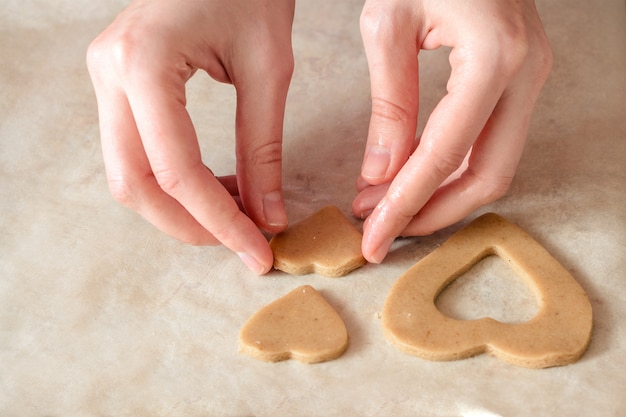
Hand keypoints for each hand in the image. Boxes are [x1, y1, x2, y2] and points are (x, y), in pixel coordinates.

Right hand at [87, 0, 294, 273]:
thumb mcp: (269, 69)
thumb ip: (264, 148)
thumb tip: (267, 216)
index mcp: (143, 64)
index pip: (176, 171)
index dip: (220, 222)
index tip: (256, 252)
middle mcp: (109, 72)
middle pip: (135, 184)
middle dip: (190, 226)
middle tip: (241, 243)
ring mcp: (105, 77)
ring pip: (128, 174)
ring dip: (180, 208)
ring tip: (235, 214)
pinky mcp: (117, 83)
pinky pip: (135, 152)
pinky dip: (173, 182)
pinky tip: (216, 185)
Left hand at [354, 0, 551, 262]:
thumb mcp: (387, 24)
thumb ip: (388, 104)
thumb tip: (379, 175)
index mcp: (494, 58)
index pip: (442, 156)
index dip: (404, 205)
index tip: (372, 238)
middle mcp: (527, 75)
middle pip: (487, 177)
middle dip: (432, 214)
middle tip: (383, 233)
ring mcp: (531, 79)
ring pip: (494, 166)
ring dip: (442, 197)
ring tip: (388, 209)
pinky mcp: (520, 80)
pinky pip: (491, 143)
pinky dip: (453, 170)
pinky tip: (413, 179)